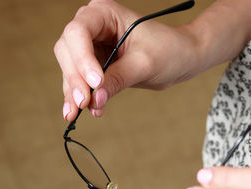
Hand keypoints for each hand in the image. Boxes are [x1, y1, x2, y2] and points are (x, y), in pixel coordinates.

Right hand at [54, 0, 200, 120]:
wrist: (182, 58)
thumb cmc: (169, 50)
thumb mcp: (144, 64)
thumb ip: (118, 79)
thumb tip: (96, 98)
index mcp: (104, 13)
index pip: (79, 32)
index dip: (82, 58)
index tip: (95, 83)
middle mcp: (93, 26)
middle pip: (68, 50)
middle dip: (75, 78)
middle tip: (84, 102)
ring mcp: (92, 46)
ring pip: (70, 67)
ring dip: (73, 91)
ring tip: (77, 113)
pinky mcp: (95, 64)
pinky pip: (80, 80)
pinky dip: (80, 95)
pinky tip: (80, 111)